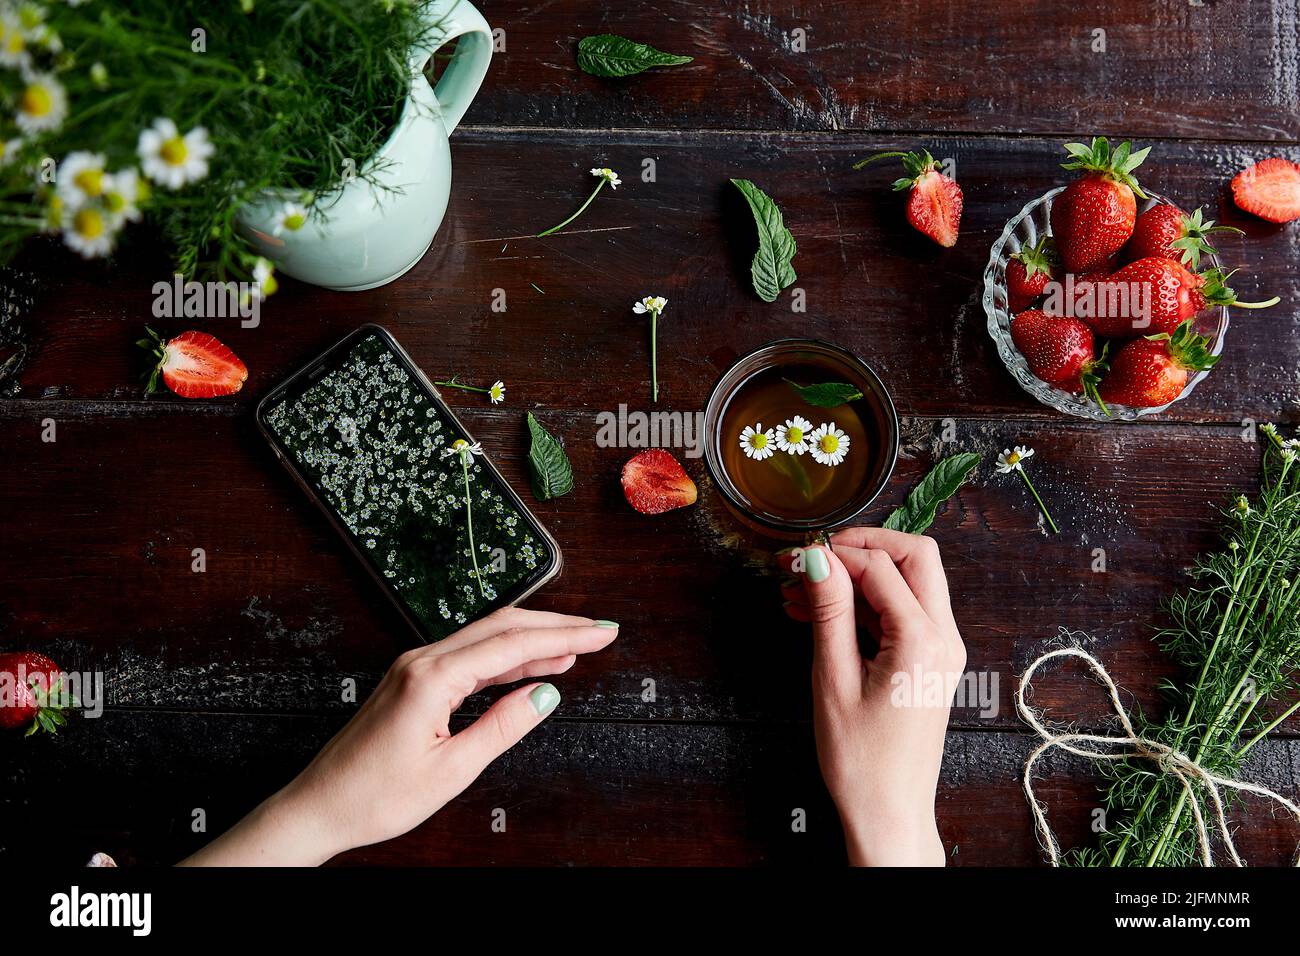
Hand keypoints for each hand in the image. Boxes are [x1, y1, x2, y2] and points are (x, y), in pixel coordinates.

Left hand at [181, 608, 618, 865]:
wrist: (319, 806)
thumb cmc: (374, 796)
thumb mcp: (451, 770)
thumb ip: (502, 725)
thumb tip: (546, 694)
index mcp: (432, 677)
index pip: (513, 644)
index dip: (564, 637)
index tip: (601, 633)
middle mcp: (422, 660)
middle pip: (502, 626)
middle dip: (556, 626)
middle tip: (600, 630)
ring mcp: (416, 666)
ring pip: (487, 636)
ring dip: (534, 638)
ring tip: (577, 646)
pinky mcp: (414, 679)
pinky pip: (470, 655)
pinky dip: (507, 656)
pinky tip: (531, 665)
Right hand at [779, 528, 964, 865]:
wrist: (888, 812)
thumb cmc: (860, 760)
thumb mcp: (833, 679)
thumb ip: (828, 611)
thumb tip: (816, 557)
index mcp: (922, 640)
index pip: (879, 567)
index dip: (833, 553)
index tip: (793, 558)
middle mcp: (944, 637)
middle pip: (914, 556)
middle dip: (861, 547)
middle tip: (812, 557)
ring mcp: (942, 648)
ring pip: (910, 580)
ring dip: (858, 576)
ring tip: (800, 593)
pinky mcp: (931, 660)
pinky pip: (904, 611)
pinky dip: (865, 603)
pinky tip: (819, 615)